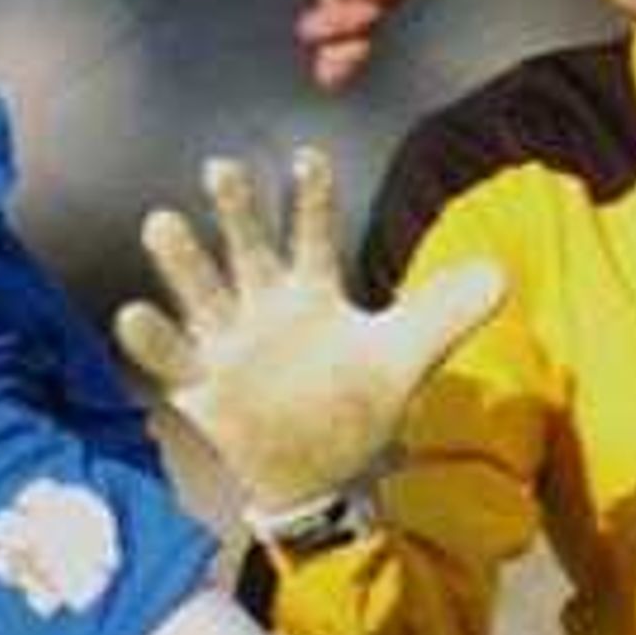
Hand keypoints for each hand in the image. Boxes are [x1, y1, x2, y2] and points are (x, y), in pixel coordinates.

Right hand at [114, 154, 501, 545]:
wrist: (316, 477)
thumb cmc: (352, 405)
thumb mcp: (405, 359)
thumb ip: (445, 313)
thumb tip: (501, 273)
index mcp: (311, 292)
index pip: (311, 234)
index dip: (310, 197)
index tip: (306, 157)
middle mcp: (263, 307)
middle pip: (247, 249)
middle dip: (234, 210)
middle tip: (221, 166)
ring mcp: (228, 345)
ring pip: (200, 291)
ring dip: (181, 259)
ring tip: (161, 221)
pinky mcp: (201, 388)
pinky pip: (172, 359)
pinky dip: (153, 339)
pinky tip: (134, 312)